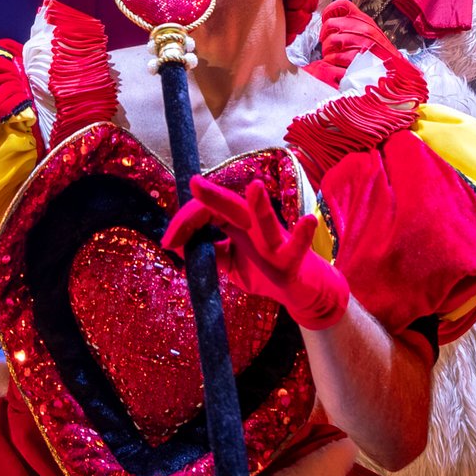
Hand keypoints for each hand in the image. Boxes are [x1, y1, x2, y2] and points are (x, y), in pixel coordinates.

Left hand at [161, 175, 349, 329]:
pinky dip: (303, 234)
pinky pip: (299, 247)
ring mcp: (276, 242)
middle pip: (233, 207)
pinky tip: (308, 221)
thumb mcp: (231, 265)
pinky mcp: (293, 260)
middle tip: (194, 183)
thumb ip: (210, 254)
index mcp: (238, 225)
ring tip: (255, 187)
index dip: (186, 222)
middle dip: (214, 196)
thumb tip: (179, 246)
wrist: (303, 292)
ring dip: (261, 206)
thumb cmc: (266, 271)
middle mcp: (256, 227)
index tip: (168, 241)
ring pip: (267, 221)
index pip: (209, 213)